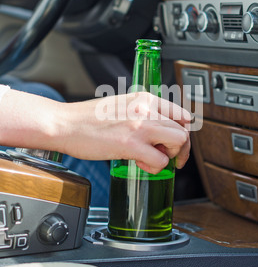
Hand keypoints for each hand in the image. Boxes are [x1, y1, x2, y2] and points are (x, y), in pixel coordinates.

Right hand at [60, 92, 190, 174]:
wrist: (64, 124)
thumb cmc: (88, 119)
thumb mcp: (122, 106)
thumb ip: (142, 114)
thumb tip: (157, 132)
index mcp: (145, 98)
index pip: (182, 114)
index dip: (183, 132)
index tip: (175, 144)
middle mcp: (146, 109)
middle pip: (184, 130)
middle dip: (180, 149)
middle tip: (169, 158)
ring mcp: (140, 125)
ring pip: (179, 141)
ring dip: (170, 156)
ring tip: (152, 159)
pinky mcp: (131, 144)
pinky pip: (160, 160)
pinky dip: (154, 167)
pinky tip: (139, 163)